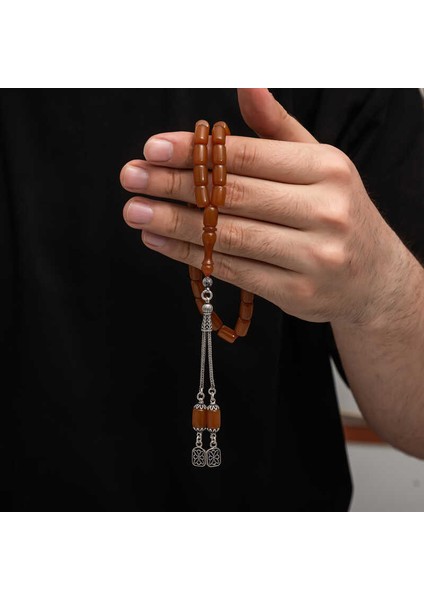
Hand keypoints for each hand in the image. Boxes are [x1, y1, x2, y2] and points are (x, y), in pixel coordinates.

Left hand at [121, 89, 409, 325]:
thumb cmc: (335, 211)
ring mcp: (313, 256)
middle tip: (131, 177)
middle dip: (174, 185)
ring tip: (135, 212)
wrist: (372, 278)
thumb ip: (277, 129)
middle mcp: (325, 211)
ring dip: (173, 224)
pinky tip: (160, 242)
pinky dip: (191, 256)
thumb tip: (246, 85)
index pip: (247, 156)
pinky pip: (234, 270)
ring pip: (229, 236)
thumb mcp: (317, 164)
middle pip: (233, 196)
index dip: (195, 152)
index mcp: (327, 169)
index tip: (152, 149)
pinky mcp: (297, 293)